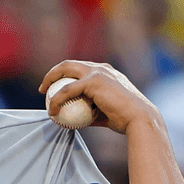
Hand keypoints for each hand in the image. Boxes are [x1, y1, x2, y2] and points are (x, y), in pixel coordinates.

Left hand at [39, 60, 161, 135]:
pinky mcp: (94, 82)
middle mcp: (101, 68)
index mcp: (106, 73)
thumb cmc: (125, 120)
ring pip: (66, 69)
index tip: (55, 87)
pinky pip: (67, 90)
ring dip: (50, 80)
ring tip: (44, 95)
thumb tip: (74, 120)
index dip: (65, 75)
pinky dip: (57, 100)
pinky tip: (52, 110)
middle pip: (70, 64)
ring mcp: (98, 72)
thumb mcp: (104, 114)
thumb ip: (90, 113)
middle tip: (44, 88)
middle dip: (54, 73)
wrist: (138, 119)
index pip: (80, 68)